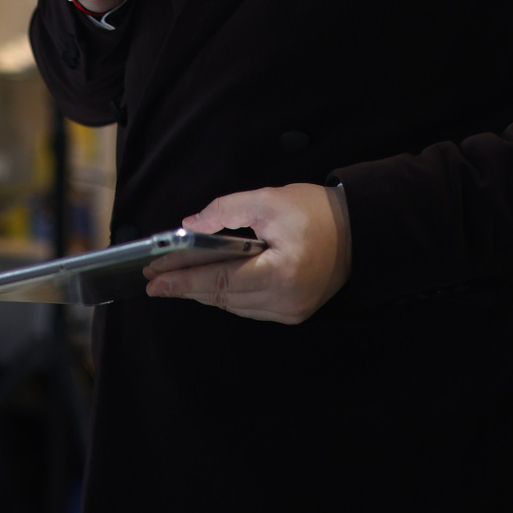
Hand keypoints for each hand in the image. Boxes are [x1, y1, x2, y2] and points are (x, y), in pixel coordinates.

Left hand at [144, 183, 351, 323]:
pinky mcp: (294, 313)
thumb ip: (226, 211)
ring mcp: (291, 311)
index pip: (221, 279)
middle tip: (154, 280)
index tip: (154, 277)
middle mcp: (286, 300)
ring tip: (175, 280)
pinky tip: (209, 286)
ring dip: (205, 292)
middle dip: (187, 286)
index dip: (184, 278)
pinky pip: (250, 308)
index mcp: (281, 272)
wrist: (358, 231)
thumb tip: (188, 227)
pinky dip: (227, 296)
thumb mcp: (268, 199)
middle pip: (224, 297)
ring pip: (234, 306)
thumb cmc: (315, 212)